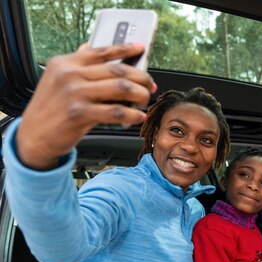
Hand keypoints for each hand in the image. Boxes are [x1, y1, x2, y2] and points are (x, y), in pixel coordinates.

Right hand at [17, 43, 155, 169]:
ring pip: (121, 88)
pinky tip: (137, 117)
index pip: (101, 51)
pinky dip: (133, 114)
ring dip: (140, 95)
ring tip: (144, 101)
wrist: (34, 136)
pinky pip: (117, 111)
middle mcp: (69, 75)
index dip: (125, 49)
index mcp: (65, 63)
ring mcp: (74, 94)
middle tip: (150, 85)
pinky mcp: (80, 114)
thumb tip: (90, 47)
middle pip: (118, 70)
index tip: (140, 49)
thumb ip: (75, 65)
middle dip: (141, 77)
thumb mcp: (57, 80)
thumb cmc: (50, 110)